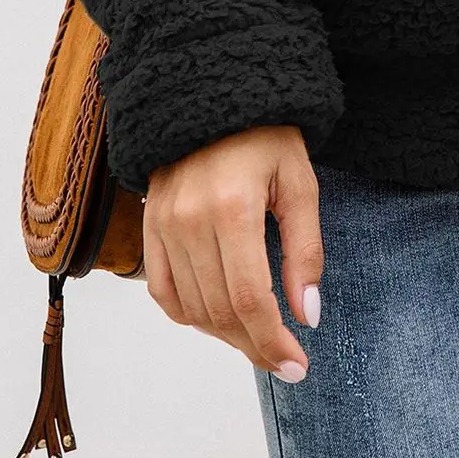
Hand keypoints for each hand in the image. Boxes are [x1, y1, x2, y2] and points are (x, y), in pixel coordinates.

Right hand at [142, 124, 322, 380]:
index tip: (298, 365)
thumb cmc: (267, 135)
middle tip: (285, 360)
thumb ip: (305, 252)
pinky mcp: (149, 226)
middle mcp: (190, 221)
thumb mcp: (300, 183)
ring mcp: (163, 225)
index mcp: (233, 207)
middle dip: (255, 345)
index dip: (273, 341)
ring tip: (259, 339)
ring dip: (226, 335)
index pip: (250, 299)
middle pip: (220, 311)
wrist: (213, 92)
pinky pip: (163, 291)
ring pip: (191, 308)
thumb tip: (309, 315)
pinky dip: (190, 315)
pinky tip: (219, 320)